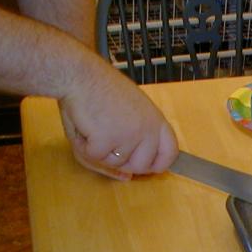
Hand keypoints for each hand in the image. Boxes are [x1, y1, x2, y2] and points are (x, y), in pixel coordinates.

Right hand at [58, 61, 177, 176]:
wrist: (80, 74)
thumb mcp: (125, 116)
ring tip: (94, 126)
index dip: (158, 164)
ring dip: (100, 152)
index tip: (146, 166)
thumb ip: (131, 146)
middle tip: (107, 142)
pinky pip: (95, 157)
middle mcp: (148, 129)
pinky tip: (84, 126)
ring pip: (116, 164)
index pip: (170, 153)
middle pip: (142, 167)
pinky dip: (84, 146)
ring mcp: (130, 135)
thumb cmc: (100, 92)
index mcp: (156, 120)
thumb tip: (126, 177)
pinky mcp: (108, 139)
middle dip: (122, 162)